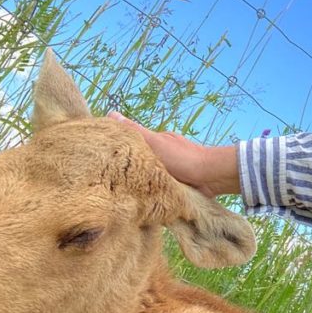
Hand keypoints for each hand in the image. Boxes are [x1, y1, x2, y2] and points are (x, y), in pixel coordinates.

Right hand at [106, 112, 239, 198]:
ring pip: (149, 175)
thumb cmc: (181, 158)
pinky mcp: (177, 185)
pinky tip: (141, 198)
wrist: (209, 177)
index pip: (133, 143)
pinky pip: (159, 187)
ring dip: (141, 182)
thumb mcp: (154, 142)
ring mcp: (171, 170)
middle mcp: (164, 154)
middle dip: (128, 169)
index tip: (103, 158)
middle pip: (140, 160)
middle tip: (110, 180)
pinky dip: (152, 191)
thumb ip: (135, 131)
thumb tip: (111, 113)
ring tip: (122, 192)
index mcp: (158, 141)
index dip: (119, 150)